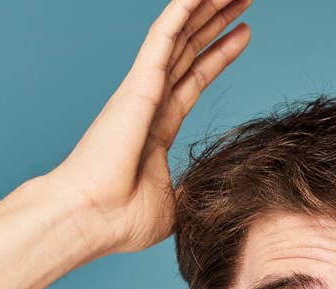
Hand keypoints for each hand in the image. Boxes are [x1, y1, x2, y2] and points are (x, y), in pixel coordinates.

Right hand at [47, 0, 253, 256]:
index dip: (219, 54)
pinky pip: (165, 36)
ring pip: (180, 34)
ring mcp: (143, 89)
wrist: (92, 218)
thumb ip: (191, 190)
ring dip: (205, 8)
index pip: (194, 79)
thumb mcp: (173, 205)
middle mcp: (149, 101)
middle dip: (217, 21)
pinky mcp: (140, 84)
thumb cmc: (121, 220)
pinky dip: (183, 11)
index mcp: (157, 127)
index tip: (243, 34)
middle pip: (191, 49)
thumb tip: (212, 196)